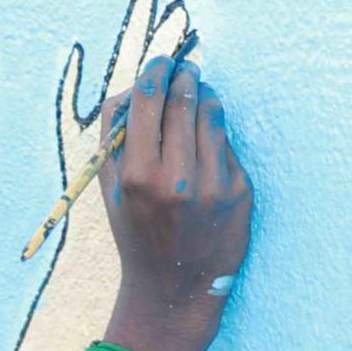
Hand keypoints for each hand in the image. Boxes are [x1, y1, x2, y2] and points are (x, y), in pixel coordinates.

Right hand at [98, 50, 252, 350]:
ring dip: (205, 97)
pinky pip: (228, 145)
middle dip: (185, 76)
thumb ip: (114, 134)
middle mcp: (178, 179)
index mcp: (139, 175)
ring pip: (213, 115)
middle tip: (186, 68)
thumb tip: (135, 86)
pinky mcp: (240, 193)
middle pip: (184, 100)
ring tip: (198, 96)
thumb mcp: (111, 188)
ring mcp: (213, 186)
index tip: (163, 61)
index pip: (150, 98)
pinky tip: (208, 144)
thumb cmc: (138, 233)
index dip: (157, 70)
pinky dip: (218, 135)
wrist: (174, 290)